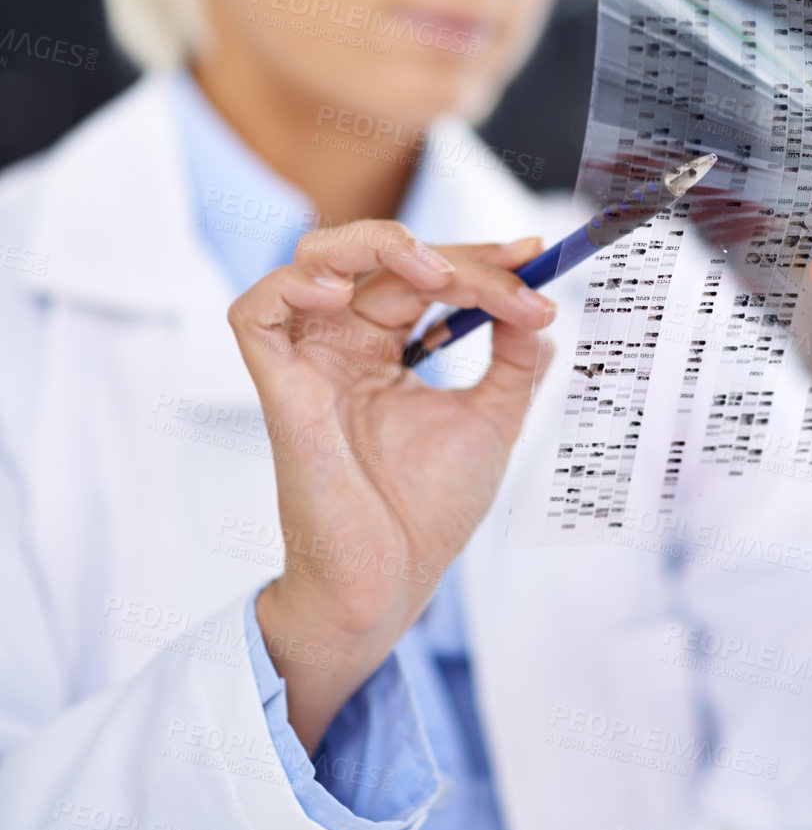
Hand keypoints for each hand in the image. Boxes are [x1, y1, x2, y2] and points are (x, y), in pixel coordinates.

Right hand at [227, 223, 553, 749]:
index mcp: (385, 347)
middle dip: (457, 257)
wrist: (393, 583)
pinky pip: (255, 313)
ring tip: (439, 274)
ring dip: (378, 245)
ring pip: (314, 258)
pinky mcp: (280, 390)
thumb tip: (537, 304)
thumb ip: (515, 360)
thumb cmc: (426, 512)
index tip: (535, 257)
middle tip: (517, 276)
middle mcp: (343, 344)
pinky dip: (293, 285)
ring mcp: (310, 362)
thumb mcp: (491, 420)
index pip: (425, 275)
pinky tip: (342, 291)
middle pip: (384, 257)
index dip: (479, 258)